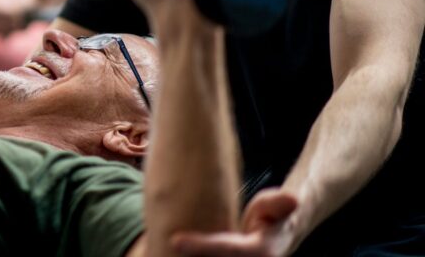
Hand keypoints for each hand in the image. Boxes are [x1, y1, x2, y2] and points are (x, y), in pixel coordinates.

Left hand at [172, 188, 298, 256]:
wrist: (277, 237)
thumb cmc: (272, 217)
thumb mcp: (275, 206)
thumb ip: (277, 203)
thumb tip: (293, 200)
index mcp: (261, 252)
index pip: (227, 249)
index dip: (200, 246)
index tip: (174, 239)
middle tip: (161, 243)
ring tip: (159, 251)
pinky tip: (168, 250)